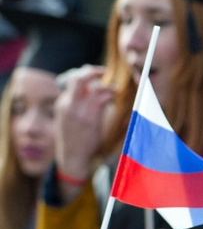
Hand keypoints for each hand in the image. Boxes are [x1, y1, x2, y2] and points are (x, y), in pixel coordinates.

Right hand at [55, 66, 112, 183]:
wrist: (71, 157)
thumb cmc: (73, 137)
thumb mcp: (67, 118)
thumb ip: (75, 103)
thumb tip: (89, 88)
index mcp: (61, 103)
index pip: (73, 80)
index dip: (87, 73)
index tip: (98, 74)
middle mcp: (68, 105)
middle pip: (79, 78)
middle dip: (94, 71)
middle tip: (105, 73)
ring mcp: (79, 112)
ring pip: (95, 88)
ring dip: (108, 87)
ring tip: (114, 91)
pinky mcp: (90, 120)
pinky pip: (103, 100)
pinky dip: (110, 96)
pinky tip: (114, 100)